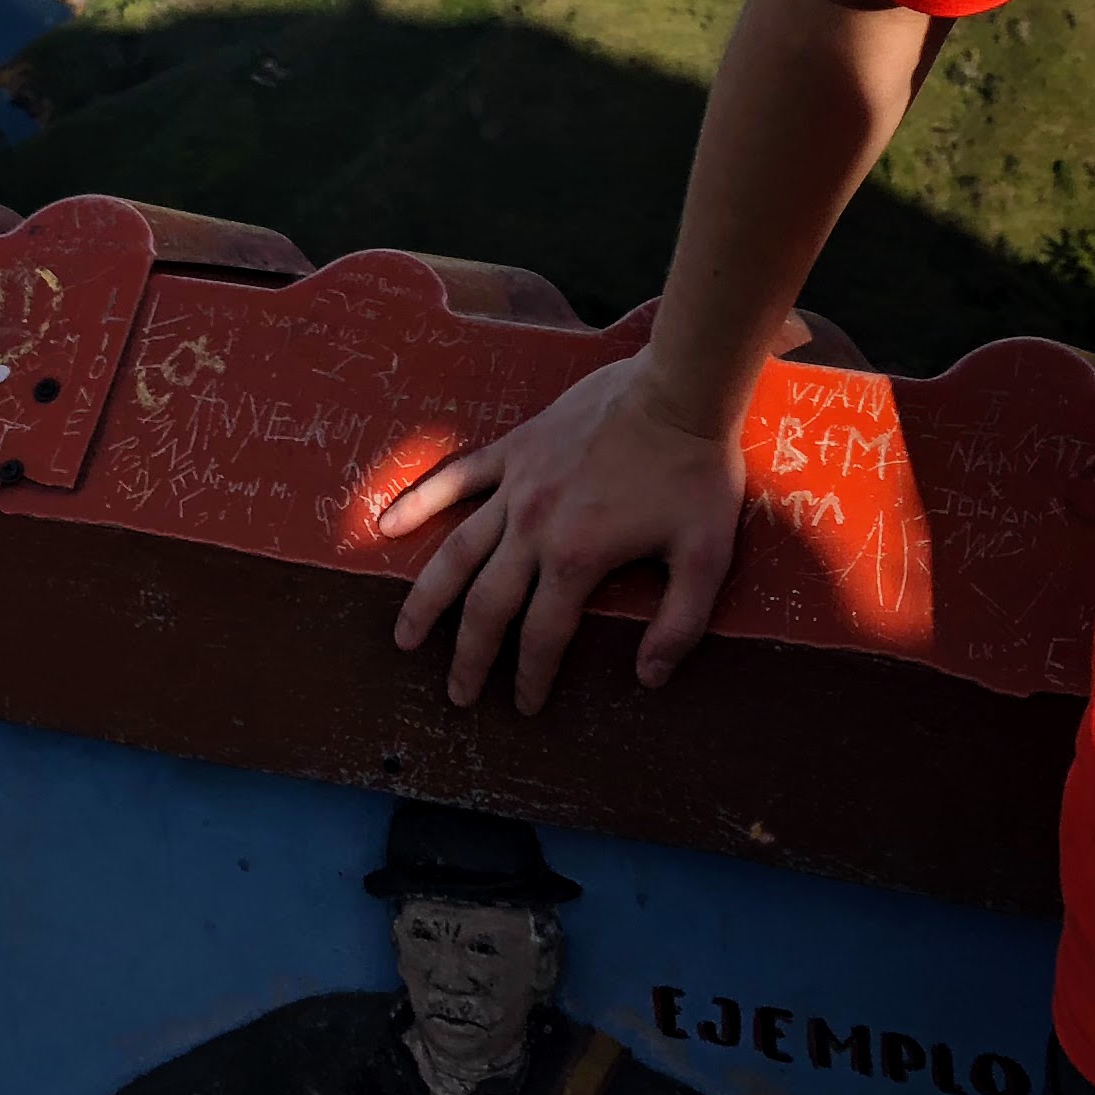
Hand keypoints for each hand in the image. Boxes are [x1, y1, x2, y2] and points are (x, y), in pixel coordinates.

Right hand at [380, 354, 748, 713]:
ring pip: (456, 553)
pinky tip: (387, 525)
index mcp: (577, 558)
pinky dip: (419, 502)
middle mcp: (533, 527)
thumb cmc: (696, 472)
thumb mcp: (707, 557)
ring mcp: (516, 485)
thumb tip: (649, 678)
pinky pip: (455, 478)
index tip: (524, 706)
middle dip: (469, 658)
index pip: (541, 636)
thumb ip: (680, 624)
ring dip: (427, 601)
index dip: (531, 677)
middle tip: (457, 695)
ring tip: (405, 637)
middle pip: (487, 607)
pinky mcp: (513, 448)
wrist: (679, 388)